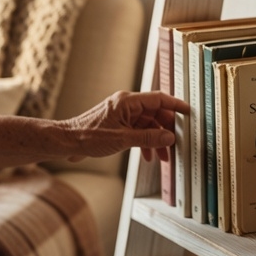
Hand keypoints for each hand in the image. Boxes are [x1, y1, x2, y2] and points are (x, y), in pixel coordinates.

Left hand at [60, 90, 188, 162]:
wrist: (67, 142)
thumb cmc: (89, 136)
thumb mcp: (123, 139)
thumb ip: (148, 138)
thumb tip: (169, 137)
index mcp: (128, 102)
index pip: (159, 99)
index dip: (175, 105)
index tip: (188, 112)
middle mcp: (126, 105)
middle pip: (155, 113)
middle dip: (166, 129)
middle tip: (176, 143)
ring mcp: (122, 114)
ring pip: (148, 124)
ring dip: (156, 139)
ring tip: (163, 156)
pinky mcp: (118, 124)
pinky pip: (138, 130)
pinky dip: (145, 142)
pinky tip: (147, 156)